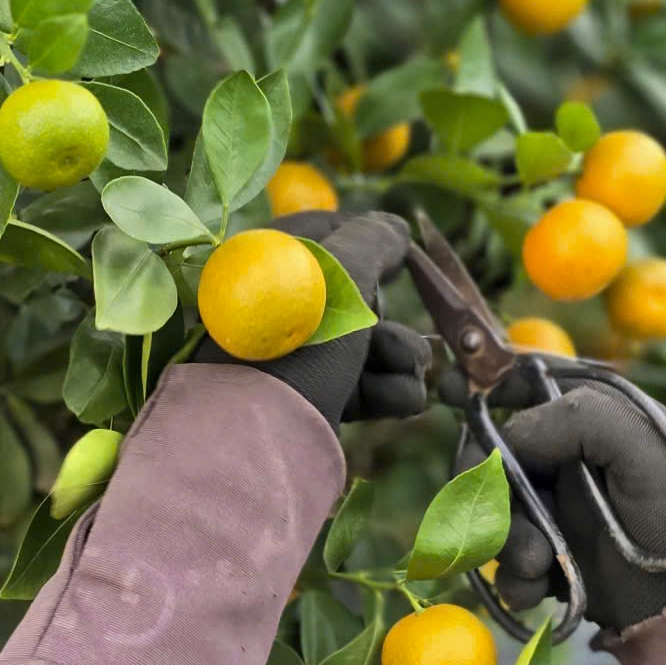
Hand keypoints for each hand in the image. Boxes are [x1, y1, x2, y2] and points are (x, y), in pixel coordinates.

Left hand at [196, 211, 428, 424]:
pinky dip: (393, 389)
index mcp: (270, 269)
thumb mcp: (338, 276)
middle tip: (385, 328)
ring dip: (403, 354)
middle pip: (358, 298)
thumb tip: (395, 227)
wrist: (260, 437)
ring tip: (406, 367)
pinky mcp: (322, 401)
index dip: (367, 240)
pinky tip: (401, 398)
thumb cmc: (296, 343)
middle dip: (389, 316)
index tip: (400, 253)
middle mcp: (284, 313)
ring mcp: (303, 360)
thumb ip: (372, 241)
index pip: (324, 234)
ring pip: (373, 344)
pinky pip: (371, 384)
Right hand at [469, 383, 665, 629]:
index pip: (517, 403)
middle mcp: (568, 462)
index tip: (469, 437)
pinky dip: (514, 580)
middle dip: (492, 500)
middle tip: (507, 530)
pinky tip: (537, 590)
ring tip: (534, 568)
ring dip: (503, 545)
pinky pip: (511, 566)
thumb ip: (571, 419)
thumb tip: (507, 439)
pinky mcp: (559, 563)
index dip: (485, 418)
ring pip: (496, 519)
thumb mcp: (640, 441)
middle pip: (494, 466)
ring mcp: (561, 514)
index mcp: (589, 419)